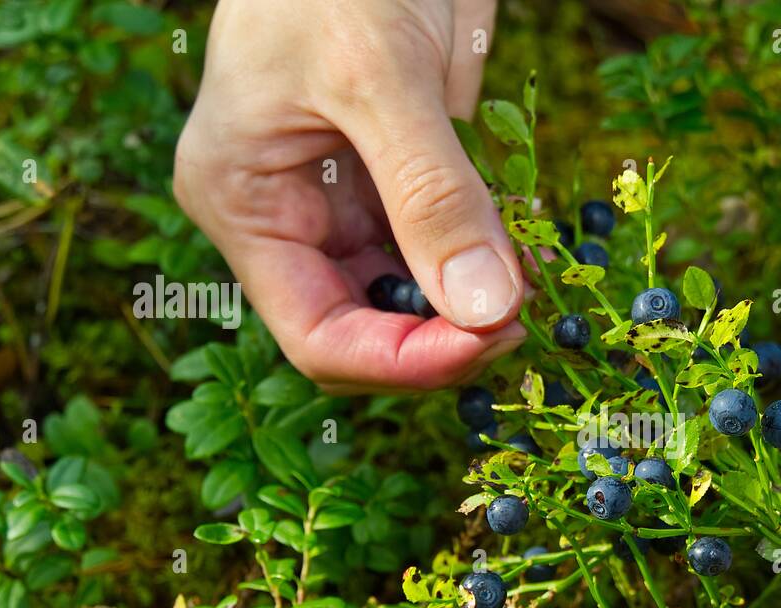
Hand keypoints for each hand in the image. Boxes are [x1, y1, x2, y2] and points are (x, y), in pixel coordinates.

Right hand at [174, 0, 524, 392]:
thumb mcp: (379, 75)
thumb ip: (432, 194)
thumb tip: (486, 309)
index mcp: (247, 204)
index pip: (318, 334)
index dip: (402, 359)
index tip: (488, 340)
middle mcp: (293, 220)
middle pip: (371, 328)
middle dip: (449, 335)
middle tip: (525, 312)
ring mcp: (350, 205)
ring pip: (417, 299)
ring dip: (478, 303)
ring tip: (533, 274)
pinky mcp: (403, 184)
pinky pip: (448, 250)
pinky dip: (492, 259)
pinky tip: (527, 246)